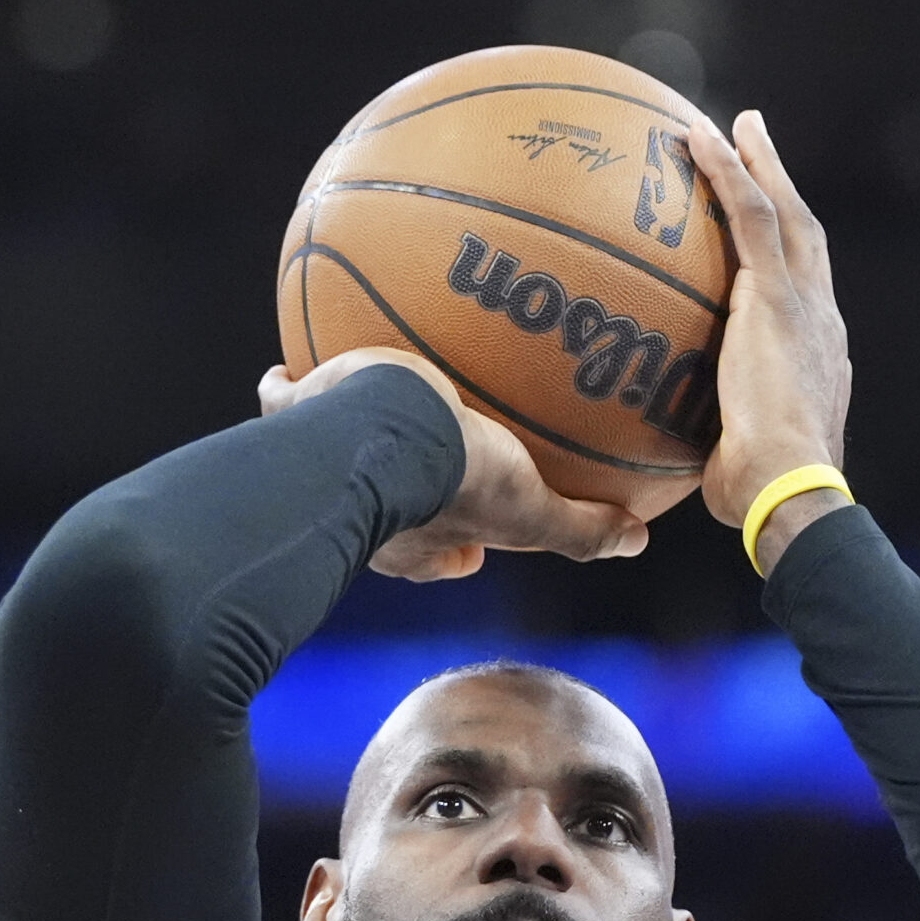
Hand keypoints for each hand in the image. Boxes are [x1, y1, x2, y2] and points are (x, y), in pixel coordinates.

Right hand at [258, 349, 647, 580]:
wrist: (378, 432)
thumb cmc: (455, 478)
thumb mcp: (529, 511)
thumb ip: (579, 529)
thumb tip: (637, 542)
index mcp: (414, 540)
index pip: (436, 557)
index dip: (453, 555)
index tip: (469, 550)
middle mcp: (361, 512)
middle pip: (379, 506)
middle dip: (393, 493)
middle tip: (414, 467)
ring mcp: (320, 464)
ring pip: (327, 454)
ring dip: (336, 438)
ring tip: (346, 404)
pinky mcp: (292, 416)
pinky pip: (282, 399)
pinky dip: (284, 387)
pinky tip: (286, 363)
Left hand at [687, 111, 853, 574]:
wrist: (789, 491)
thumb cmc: (756, 499)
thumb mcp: (730, 467)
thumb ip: (707, 448)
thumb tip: (657, 470)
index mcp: (818, 361)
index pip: (804, 297)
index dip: (788, 263)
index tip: (767, 243)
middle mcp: (822, 323)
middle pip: (805, 238)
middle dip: (784, 190)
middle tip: (759, 150)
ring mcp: (805, 306)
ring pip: (785, 214)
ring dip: (761, 165)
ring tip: (736, 127)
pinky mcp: (778, 298)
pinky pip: (752, 218)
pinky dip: (729, 172)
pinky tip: (699, 138)